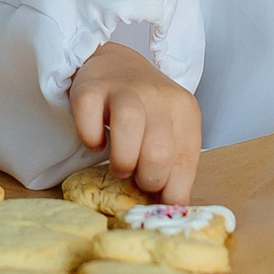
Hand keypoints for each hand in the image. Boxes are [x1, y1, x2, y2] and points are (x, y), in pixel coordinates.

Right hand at [68, 43, 202, 204]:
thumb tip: (174, 207)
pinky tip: (96, 141)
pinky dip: (90, 137)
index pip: (185, 162)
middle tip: (136, 176)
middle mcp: (158, 95)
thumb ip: (174, 167)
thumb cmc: (147, 110)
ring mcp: (124, 88)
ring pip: (128, 126)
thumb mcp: (171, 132)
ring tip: (120, 165)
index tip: (158, 197)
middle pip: (158, 150)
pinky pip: (88, 117)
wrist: (117, 65)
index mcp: (185, 110)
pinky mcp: (91, 87)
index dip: (171, 190)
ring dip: (122, 160)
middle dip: (147, 178)